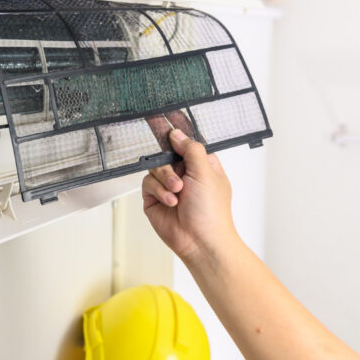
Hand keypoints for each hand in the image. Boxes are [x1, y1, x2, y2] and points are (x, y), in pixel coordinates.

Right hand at [141, 128, 236, 262]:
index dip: (177, 133)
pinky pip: (147, 183)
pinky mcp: (154, 198)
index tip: (164, 117)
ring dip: (165, 179)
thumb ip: (190, 149)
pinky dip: (158, 191)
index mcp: (202, 165)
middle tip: (179, 175)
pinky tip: (170, 201)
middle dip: (170, 164)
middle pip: (166, 153)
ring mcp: (168, 185)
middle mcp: (185, 174)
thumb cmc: (212, 211)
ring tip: (177, 192)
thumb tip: (176, 133)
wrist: (200, 241)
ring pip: (155, 167)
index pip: (186, 142)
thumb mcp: (206, 172)